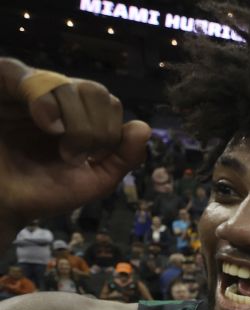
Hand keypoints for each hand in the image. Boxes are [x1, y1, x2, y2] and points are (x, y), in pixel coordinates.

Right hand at [0, 58, 149, 228]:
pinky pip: (17, 72)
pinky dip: (42, 97)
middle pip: (94, 90)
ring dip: (72, 116)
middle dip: (93, 127)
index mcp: (77, 117)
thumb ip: (124, 158)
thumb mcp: (94, 180)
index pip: (109, 104)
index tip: (90, 157)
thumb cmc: (41, 193)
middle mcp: (53, 99)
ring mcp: (24, 91)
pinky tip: (47, 123)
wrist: (3, 205)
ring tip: (57, 140)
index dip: (109, 129)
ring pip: (65, 83)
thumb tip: (144, 127)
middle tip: (72, 155)